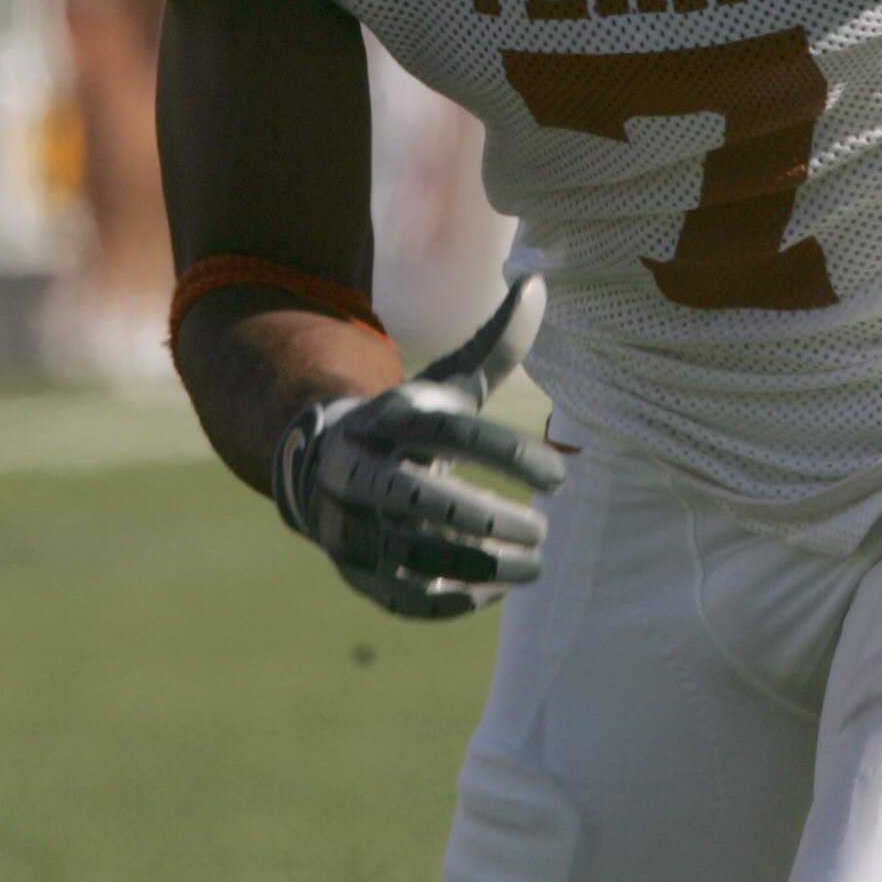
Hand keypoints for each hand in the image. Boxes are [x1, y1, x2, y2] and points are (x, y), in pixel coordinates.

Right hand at [271, 277, 566, 620]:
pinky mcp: (355, 569)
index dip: (508, 455)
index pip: (449, 434)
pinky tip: (495, 590)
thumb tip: (540, 281)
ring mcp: (352, 524)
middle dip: (487, 518)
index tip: (561, 476)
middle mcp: (361, 471)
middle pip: (416, 499)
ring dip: (480, 565)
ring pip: (411, 554)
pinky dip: (452, 601)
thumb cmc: (407, 425)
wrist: (320, 466)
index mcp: (387, 419)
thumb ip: (496, 345)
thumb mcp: (446, 384)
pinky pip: (402, 597)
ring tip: (533, 565)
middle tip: (544, 529)